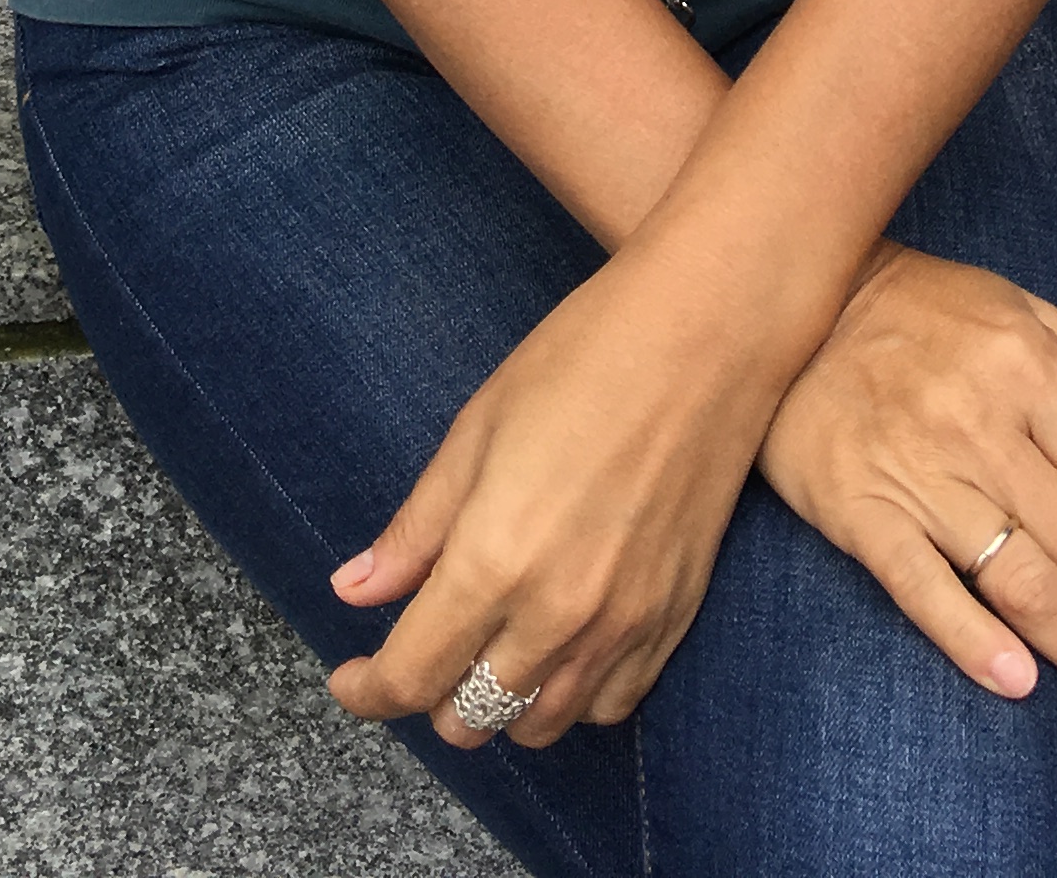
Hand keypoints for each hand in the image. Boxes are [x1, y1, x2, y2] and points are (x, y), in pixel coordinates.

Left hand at [323, 242, 782, 749]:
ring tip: (486, 649)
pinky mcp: (673, 618)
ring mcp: (622, 624)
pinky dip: (569, 696)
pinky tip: (555, 647)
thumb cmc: (584, 359)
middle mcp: (557, 613)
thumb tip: (354, 591)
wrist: (707, 332)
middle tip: (421, 644)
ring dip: (498, 702)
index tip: (349, 677)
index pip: (411, 677)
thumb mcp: (476, 430)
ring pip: (539, 724)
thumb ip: (415, 529)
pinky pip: (609, 706)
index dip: (365, 691)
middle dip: (429, 693)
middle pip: (470, 717)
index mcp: (494, 561)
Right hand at [753, 245, 1056, 722]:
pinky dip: (974, 643)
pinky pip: (923, 590)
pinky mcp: (859, 513)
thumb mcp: (1027, 317)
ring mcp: (918, 474)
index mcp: (1029, 369)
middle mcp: (981, 424)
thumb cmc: (925, 314)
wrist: (798, 306)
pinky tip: (1021, 684)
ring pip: (1023, 582)